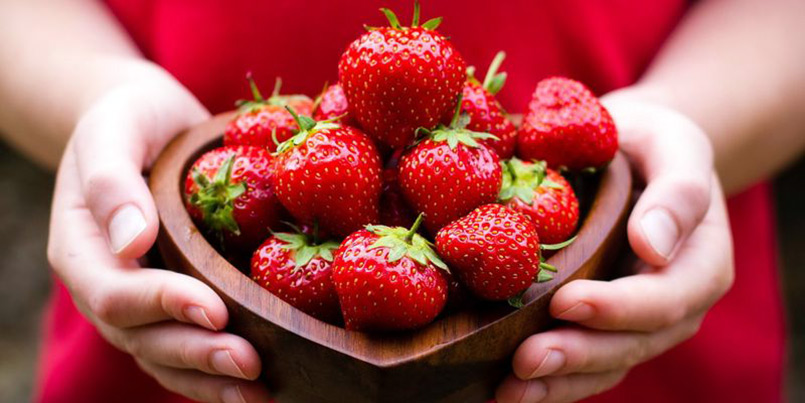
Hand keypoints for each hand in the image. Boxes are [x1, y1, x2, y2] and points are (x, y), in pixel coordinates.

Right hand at [46, 64, 269, 402]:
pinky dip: (215, 371)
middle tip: (249, 363)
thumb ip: (112, 183)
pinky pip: (186, 347)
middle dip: (196, 354)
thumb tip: (130, 242)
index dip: (164, 305)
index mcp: (82, 249)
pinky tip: (256, 384)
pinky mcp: (173, 302)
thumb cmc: (129, 119)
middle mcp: (106, 286)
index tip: (214, 309)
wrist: (145, 124)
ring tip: (258, 391)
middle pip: (143, 338)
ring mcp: (139, 301)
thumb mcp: (114, 130)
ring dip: (209, 378)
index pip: (115, 293)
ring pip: (165, 357)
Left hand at [496, 96, 734, 401]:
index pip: (666, 297)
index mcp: (700, 261)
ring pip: (606, 365)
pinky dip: (550, 382)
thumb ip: (678, 190)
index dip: (619, 307)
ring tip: (511, 390)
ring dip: (558, 382)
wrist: (631, 156)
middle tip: (526, 359)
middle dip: (579, 354)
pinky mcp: (604, 328)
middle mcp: (675, 304)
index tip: (567, 301)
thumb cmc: (650, 145)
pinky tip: (509, 389)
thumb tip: (655, 246)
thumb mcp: (674, 144)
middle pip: (633, 343)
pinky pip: (584, 364)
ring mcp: (639, 323)